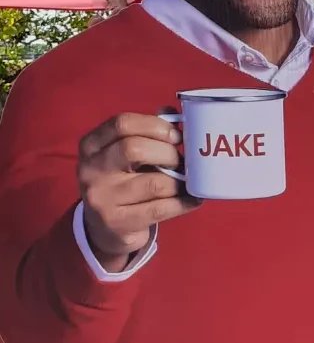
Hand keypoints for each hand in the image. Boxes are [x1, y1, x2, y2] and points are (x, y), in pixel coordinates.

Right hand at [78, 113, 200, 272]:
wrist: (105, 226)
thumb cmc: (124, 178)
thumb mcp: (126, 153)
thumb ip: (149, 131)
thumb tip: (177, 115)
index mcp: (92, 145)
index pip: (122, 124)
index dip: (156, 125)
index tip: (176, 135)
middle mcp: (91, 169)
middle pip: (134, 149)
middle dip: (168, 153)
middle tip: (180, 161)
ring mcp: (101, 198)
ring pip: (154, 183)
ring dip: (179, 181)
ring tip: (188, 180)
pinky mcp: (117, 222)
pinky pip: (160, 208)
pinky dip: (184, 201)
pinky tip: (194, 198)